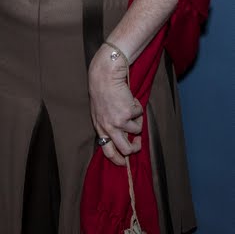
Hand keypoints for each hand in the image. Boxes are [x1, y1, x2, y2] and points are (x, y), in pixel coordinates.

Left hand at [88, 46, 143, 165]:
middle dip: (135, 149)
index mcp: (99, 127)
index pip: (107, 151)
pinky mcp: (128, 113)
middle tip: (138, 143)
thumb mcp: (100, 112)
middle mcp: (108, 126)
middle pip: (125, 150)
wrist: (105, 75)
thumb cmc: (103, 92)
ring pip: (137, 130)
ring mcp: (119, 121)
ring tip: (128, 106)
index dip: (118, 159)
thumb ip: (108, 126)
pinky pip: (140, 115)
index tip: (124, 163)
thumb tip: (122, 140)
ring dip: (137, 119)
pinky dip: (137, 107)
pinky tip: (129, 98)